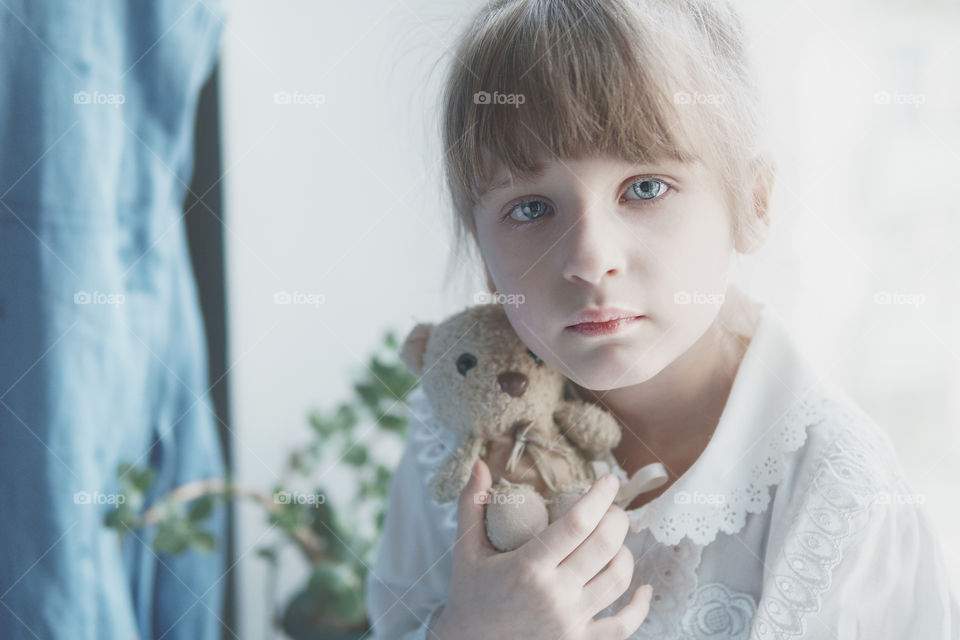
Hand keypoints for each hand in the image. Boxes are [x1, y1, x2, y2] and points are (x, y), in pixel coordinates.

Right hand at [430, 459, 652, 639]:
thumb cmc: (470, 597)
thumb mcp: (466, 550)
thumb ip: (471, 505)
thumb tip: (479, 463)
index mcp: (528, 567)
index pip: (576, 524)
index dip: (599, 498)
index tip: (608, 480)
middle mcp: (554, 595)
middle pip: (604, 547)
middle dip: (617, 520)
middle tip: (613, 509)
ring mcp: (570, 622)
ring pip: (618, 580)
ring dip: (625, 554)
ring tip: (617, 542)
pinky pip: (623, 626)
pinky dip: (639, 607)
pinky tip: (642, 590)